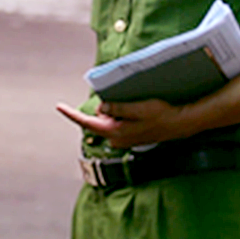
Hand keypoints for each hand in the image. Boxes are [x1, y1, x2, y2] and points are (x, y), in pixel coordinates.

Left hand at [55, 99, 187, 148]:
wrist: (180, 124)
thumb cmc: (161, 115)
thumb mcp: (139, 109)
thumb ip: (118, 109)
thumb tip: (100, 108)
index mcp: (116, 133)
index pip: (88, 123)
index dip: (72, 114)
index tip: (59, 106)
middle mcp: (117, 139)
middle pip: (99, 120)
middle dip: (104, 109)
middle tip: (122, 100)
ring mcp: (124, 138)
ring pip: (110, 121)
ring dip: (115, 112)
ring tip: (136, 105)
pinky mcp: (130, 135)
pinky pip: (118, 122)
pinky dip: (122, 115)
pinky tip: (138, 110)